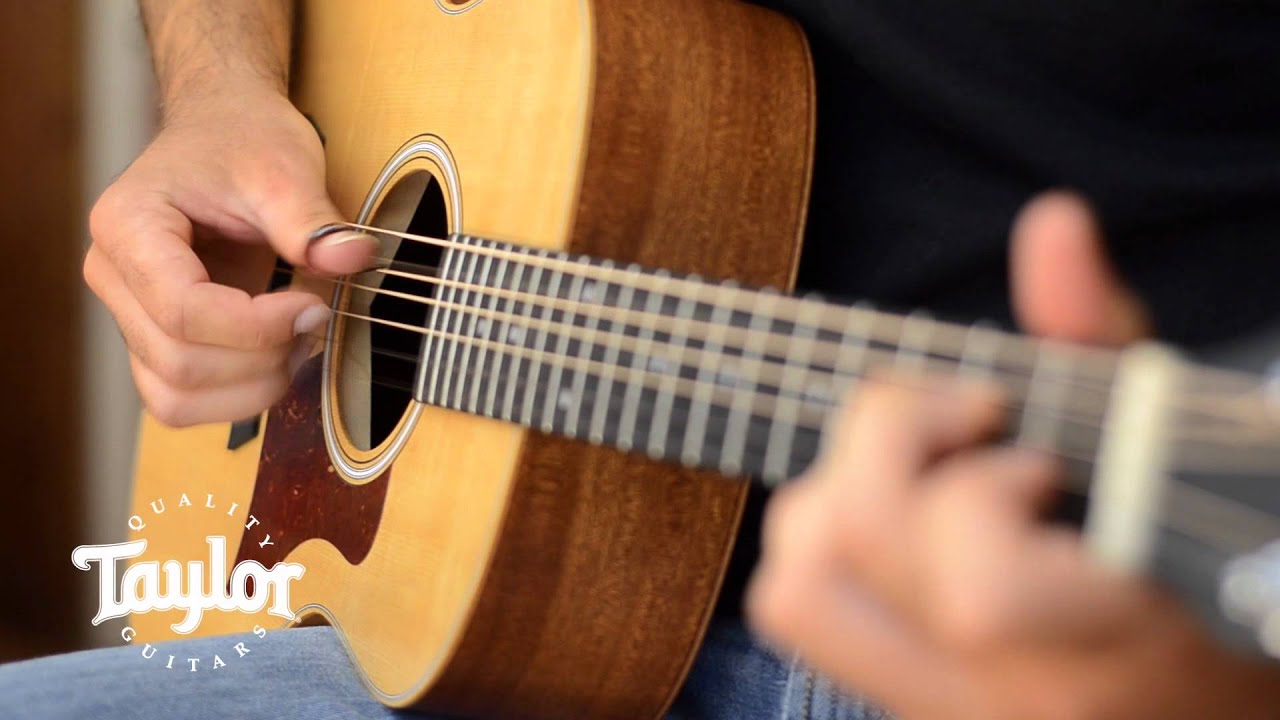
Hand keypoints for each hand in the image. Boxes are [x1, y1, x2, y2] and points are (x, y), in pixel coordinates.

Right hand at [85, 83, 376, 426]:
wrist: (223, 129)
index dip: (258, 326)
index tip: (314, 304)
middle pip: (179, 363)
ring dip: (251, 387)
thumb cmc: (242, 139)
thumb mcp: (282, 167)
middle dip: (262, 358)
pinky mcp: (154, 339)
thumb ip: (312, 220)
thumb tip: (354, 257)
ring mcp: (128, 314)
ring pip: (175, 398)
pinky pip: (181, 400)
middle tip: (315, 318)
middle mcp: (113, 277)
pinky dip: (237, 395)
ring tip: (298, 342)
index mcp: (127, 226)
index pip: (183, 311)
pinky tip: (278, 355)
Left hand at [747, 193, 1279, 718]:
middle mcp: (1007, 693)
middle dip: (889, 445)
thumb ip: (1099, 336)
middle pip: (851, 547)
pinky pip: (797, 606)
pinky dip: (817, 536)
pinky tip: (895, 513)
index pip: (976, 590)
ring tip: (927, 472)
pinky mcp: (904, 701)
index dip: (977, 495)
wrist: (1198, 693)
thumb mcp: (1167, 443)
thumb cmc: (1201, 555)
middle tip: (969, 428)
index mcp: (1106, 637)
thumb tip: (1052, 223)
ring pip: (795, 583)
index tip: (1030, 450)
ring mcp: (944, 708)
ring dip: (836, 491)